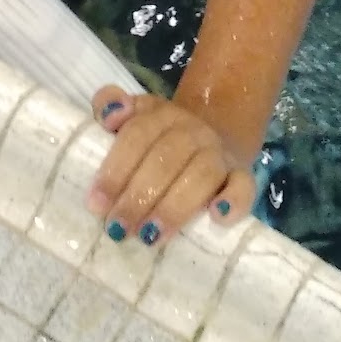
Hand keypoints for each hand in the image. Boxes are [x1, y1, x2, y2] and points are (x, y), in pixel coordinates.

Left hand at [87, 88, 253, 244]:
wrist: (214, 133)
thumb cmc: (160, 137)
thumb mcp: (134, 116)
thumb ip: (110, 105)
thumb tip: (109, 115)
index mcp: (162, 114)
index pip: (138, 135)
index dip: (116, 169)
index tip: (96, 204)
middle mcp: (192, 130)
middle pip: (166, 158)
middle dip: (138, 196)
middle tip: (118, 229)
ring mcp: (219, 153)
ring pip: (201, 174)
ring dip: (174, 207)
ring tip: (150, 236)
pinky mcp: (241, 176)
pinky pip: (244, 186)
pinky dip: (234, 201)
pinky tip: (217, 217)